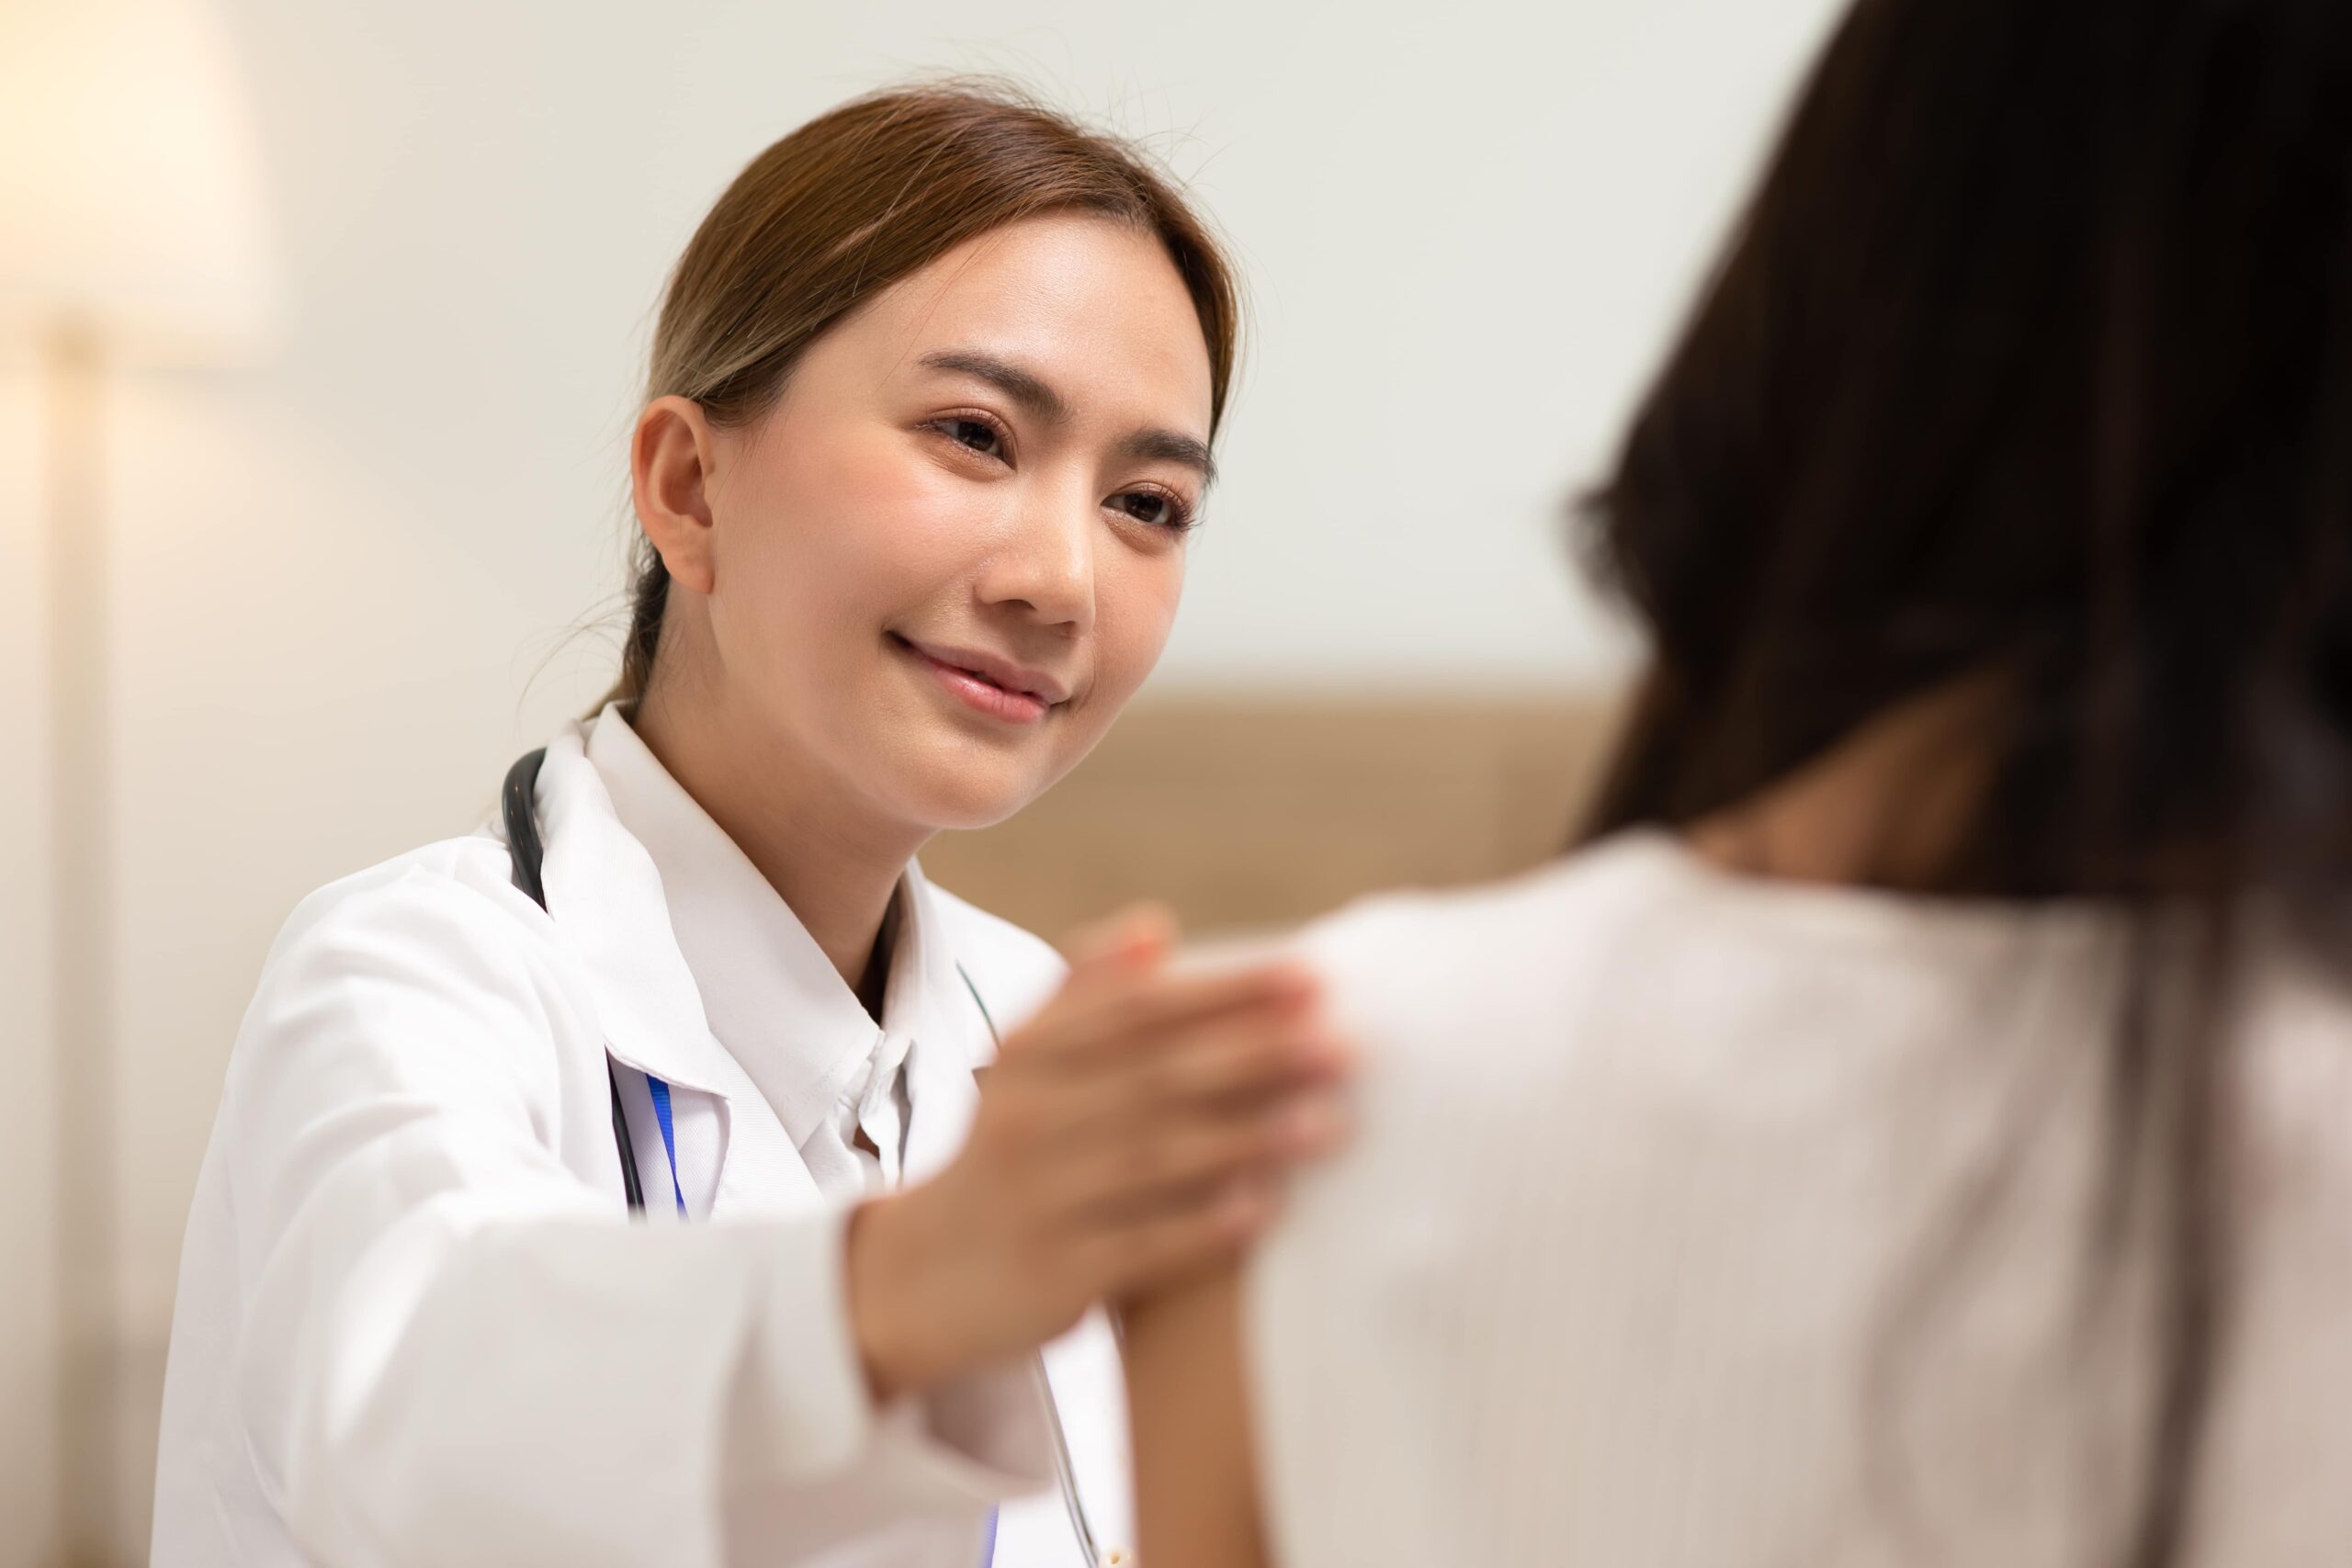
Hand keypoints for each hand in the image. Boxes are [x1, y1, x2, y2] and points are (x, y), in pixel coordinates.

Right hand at [845, 907, 1351, 1399]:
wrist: (916, 1277)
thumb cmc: (1002, 1155)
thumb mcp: (1024, 1066)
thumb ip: (1087, 993)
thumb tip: (1156, 925)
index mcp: (1029, 1055)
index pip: (1137, 1008)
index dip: (1226, 990)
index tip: (1312, 976)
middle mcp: (1028, 1117)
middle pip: (1156, 1077)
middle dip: (1257, 1057)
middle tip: (1345, 1045)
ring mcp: (1038, 1197)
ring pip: (1154, 1159)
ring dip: (1249, 1138)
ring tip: (1332, 1124)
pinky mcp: (1051, 1273)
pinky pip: (1140, 1248)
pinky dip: (1204, 1227)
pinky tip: (1268, 1210)